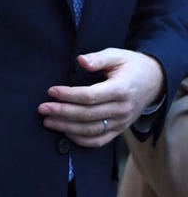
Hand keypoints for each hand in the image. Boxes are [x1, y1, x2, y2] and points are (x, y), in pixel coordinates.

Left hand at [38, 47, 163, 146]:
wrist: (154, 81)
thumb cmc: (131, 65)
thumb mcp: (117, 55)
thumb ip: (98, 58)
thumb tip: (80, 60)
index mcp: (121, 89)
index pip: (91, 96)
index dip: (69, 95)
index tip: (51, 91)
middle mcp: (122, 109)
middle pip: (88, 115)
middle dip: (62, 113)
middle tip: (42, 109)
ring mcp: (121, 122)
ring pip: (92, 131)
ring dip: (67, 128)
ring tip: (48, 121)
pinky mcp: (120, 130)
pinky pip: (100, 140)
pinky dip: (82, 140)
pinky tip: (65, 133)